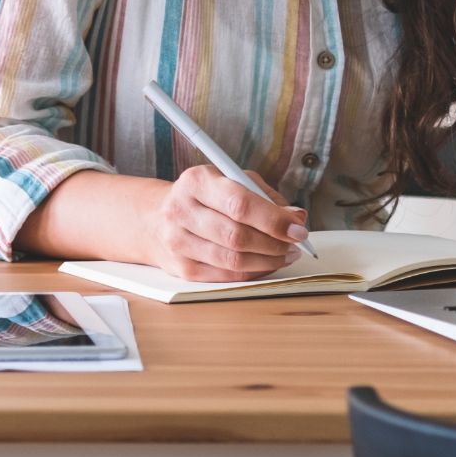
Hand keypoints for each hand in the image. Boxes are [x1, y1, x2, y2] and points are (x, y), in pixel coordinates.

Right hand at [147, 165, 309, 281]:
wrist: (157, 218)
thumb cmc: (206, 196)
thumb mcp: (232, 180)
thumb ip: (266, 197)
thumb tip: (296, 217)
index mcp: (197, 181)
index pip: (239, 203)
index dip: (273, 219)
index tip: (298, 227)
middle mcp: (181, 210)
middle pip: (236, 236)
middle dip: (274, 243)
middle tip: (296, 243)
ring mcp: (178, 242)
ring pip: (232, 260)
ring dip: (267, 260)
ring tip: (286, 254)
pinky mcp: (180, 268)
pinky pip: (225, 276)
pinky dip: (252, 272)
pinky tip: (266, 264)